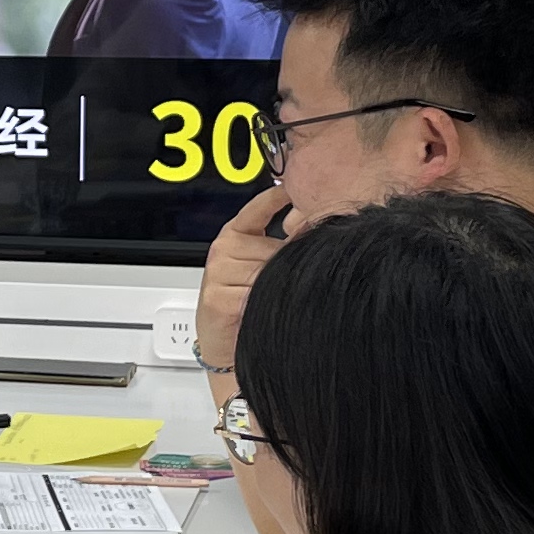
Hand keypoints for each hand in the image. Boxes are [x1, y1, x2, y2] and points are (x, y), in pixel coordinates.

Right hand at [195, 183, 291, 377]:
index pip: (260, 206)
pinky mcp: (218, 297)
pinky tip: (259, 309)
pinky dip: (266, 304)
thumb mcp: (261, 268)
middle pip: (277, 247)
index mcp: (234, 235)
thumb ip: (281, 247)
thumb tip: (315, 232)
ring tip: (269, 300)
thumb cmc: (245, 306)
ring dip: (278, 287)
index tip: (301, 186)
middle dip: (289, 264)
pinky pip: (257, 294)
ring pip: (269, 272)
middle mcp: (224, 248)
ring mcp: (219, 272)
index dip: (281, 196)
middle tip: (284, 283)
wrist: (224, 347)